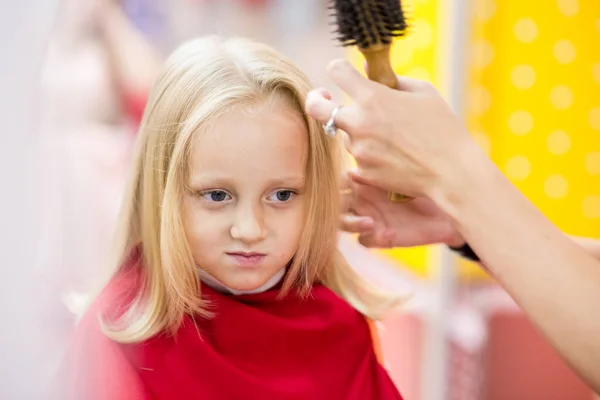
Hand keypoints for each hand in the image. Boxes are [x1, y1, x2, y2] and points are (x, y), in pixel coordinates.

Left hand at [306, 59, 481, 199]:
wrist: (451, 172)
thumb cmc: (443, 128)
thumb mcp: (424, 93)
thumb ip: (393, 80)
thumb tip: (369, 72)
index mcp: (372, 97)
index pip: (336, 71)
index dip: (338, 69)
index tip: (342, 74)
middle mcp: (358, 123)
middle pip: (316, 107)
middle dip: (316, 100)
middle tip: (323, 98)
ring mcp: (358, 149)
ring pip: (344, 134)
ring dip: (357, 132)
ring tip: (390, 137)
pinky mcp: (362, 171)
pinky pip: (357, 157)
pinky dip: (369, 153)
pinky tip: (393, 155)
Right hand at [340, 171, 463, 247]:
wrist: (448, 205)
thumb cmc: (426, 181)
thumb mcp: (408, 170)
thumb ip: (383, 167)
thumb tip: (359, 163)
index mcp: (361, 180)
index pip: (337, 181)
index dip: (334, 182)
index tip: (347, 178)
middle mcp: (360, 198)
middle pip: (334, 203)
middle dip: (337, 204)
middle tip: (348, 203)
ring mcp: (367, 217)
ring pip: (342, 223)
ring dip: (352, 223)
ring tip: (370, 222)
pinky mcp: (379, 236)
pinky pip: (365, 240)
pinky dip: (374, 237)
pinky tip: (390, 233)